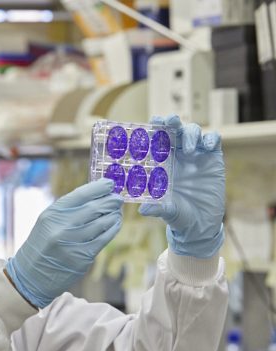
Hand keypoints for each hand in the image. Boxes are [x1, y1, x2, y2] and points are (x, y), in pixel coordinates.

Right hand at [6, 178, 122, 307]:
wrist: (32, 273)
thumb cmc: (42, 242)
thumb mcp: (48, 220)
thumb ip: (69, 208)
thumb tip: (97, 193)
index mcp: (53, 214)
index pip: (81, 194)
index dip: (99, 187)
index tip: (110, 184)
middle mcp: (62, 227)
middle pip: (96, 208)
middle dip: (111, 201)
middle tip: (117, 199)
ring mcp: (73, 243)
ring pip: (103, 223)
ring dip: (114, 215)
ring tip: (116, 212)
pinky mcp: (83, 257)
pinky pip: (104, 239)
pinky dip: (113, 229)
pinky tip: (114, 224)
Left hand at [138, 115, 224, 258]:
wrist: (200, 222)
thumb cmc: (178, 214)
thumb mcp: (167, 211)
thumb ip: (157, 208)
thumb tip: (143, 210)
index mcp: (162, 162)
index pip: (157, 139)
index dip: (155, 128)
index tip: (153, 121)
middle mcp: (177, 155)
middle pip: (175, 129)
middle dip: (172, 122)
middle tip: (171, 121)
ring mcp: (196, 154)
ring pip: (193, 131)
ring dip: (191, 133)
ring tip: (190, 149)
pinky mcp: (213, 157)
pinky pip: (214, 139)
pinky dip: (211, 138)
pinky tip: (208, 147)